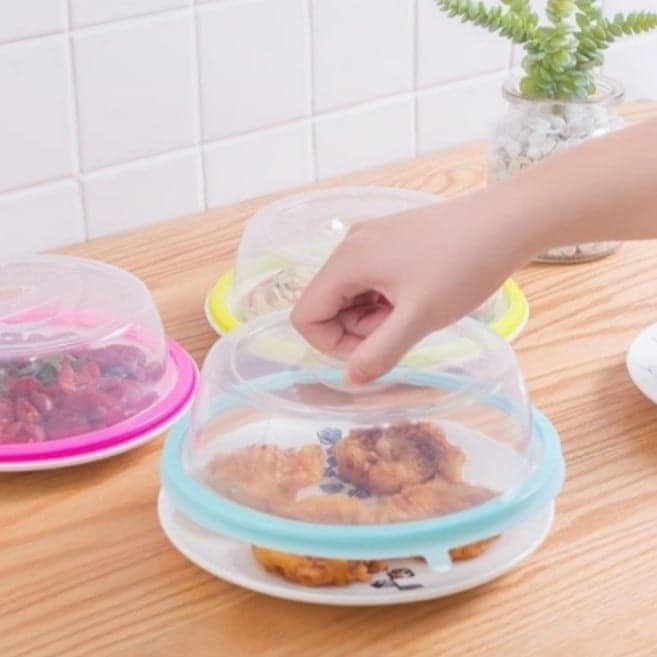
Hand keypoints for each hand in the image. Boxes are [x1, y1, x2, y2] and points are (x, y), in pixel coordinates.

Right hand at [292, 190, 534, 383]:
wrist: (505, 221)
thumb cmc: (462, 267)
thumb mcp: (419, 317)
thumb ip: (380, 351)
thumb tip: (351, 379)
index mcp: (347, 261)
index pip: (305, 316)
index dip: (331, 345)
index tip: (372, 349)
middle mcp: (350, 246)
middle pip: (327, 305)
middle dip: (357, 330)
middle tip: (401, 328)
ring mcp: (370, 239)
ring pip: (350, 294)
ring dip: (373, 316)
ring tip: (414, 311)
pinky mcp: (389, 239)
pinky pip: (369, 279)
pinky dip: (385, 298)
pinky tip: (417, 296)